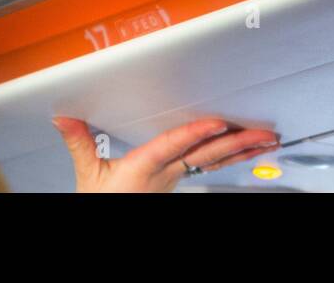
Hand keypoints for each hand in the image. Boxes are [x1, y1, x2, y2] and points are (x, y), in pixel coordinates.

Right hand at [53, 117, 279, 192]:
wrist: (111, 215)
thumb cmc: (103, 201)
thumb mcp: (87, 174)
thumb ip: (80, 142)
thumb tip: (65, 117)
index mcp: (144, 168)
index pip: (174, 148)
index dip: (196, 134)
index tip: (218, 123)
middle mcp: (165, 174)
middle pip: (206, 156)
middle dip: (237, 143)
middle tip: (264, 132)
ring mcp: (175, 179)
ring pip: (214, 162)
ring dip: (243, 150)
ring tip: (268, 139)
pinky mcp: (178, 181)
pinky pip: (211, 167)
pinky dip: (232, 156)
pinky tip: (248, 150)